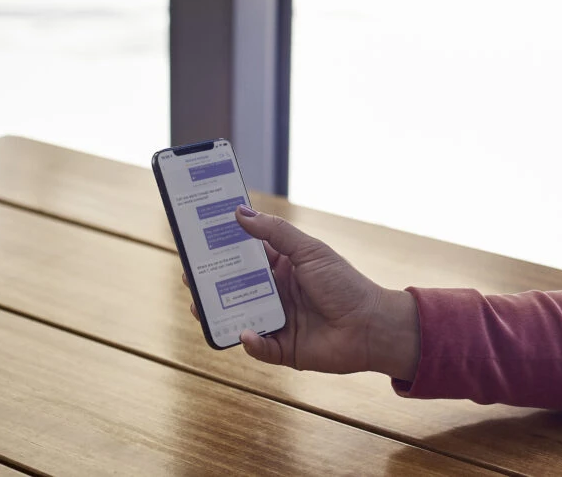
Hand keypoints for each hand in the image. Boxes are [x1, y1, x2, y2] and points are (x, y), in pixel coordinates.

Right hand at [183, 206, 419, 380]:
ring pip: (240, 316)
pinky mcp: (283, 349)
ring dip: (219, 313)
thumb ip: (275, 233)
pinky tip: (245, 333)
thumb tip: (239, 212)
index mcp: (283, 267)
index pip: (246, 255)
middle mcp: (276, 293)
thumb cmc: (345, 284)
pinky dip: (250, 341)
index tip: (197, 239)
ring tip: (200, 306)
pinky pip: (259, 346)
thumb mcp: (309, 251)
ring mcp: (278, 321)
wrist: (372, 326)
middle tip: (189, 274)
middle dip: (211, 282)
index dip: (223, 248)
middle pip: (236, 287)